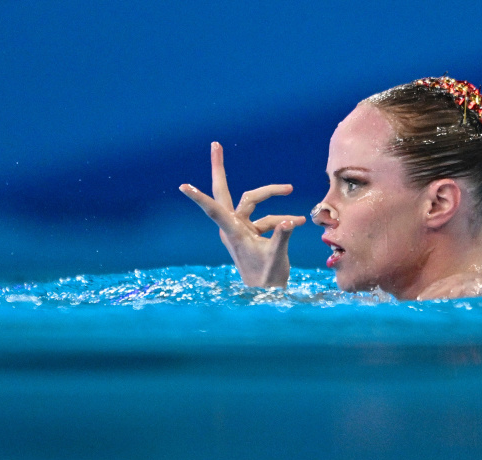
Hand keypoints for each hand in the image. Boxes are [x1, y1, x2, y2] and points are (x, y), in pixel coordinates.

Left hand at [180, 142, 304, 287]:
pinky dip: (282, 219)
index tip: (182, 186)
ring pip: (253, 201)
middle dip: (219, 168)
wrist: (268, 293)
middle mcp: (233, 226)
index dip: (199, 198)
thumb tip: (292, 222)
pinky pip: (266, 217)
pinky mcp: (250, 231)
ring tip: (292, 195)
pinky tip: (298, 223)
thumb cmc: (268, 278)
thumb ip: (283, 238)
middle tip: (214, 144)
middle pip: (224, 191)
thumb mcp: (277, 258)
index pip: (214, 209)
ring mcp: (241, 227)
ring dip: (272, 195)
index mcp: (232, 232)